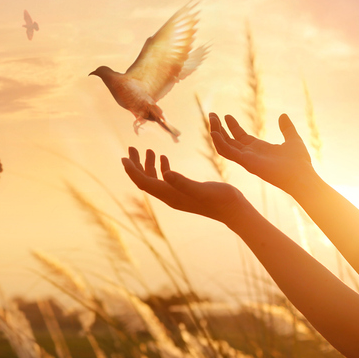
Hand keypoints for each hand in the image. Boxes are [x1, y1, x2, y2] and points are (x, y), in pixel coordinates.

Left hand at [122, 147, 246, 224]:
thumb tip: (164, 173)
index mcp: (171, 196)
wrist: (234, 210)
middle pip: (145, 181)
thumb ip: (182, 182)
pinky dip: (162, 168)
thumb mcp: (201, 189)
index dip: (132, 171)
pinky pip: (166, 180)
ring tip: (147, 149)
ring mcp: (177, 195)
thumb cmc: (221, 199)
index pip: (144, 183)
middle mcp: (170, 196)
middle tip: (131, 147)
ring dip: (148, 165)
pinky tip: (163, 158)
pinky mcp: (184, 192)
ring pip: (155, 179)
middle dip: (136, 165)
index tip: (124, 157)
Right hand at [209, 113, 313, 194]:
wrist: (302, 175)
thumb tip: (283, 116)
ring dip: (216, 132)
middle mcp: (249, 154)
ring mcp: (246, 159)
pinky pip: (228, 152)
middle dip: (219, 128)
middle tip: (211, 115)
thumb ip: (287, 128)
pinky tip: (214, 133)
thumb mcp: (293, 139)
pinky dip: (219, 143)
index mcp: (259, 149)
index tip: (226, 115)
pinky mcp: (246, 162)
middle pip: (229, 140)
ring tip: (211, 119)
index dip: (232, 126)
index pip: (240, 137)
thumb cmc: (299, 162)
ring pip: (224, 145)